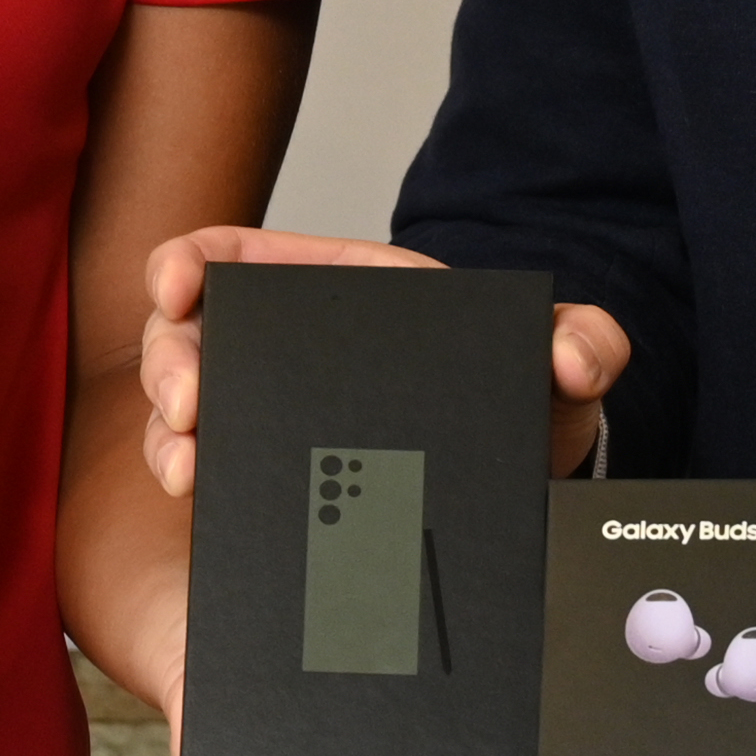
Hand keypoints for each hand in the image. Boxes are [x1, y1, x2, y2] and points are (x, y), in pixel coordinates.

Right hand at [134, 225, 631, 495]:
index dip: (189, 259)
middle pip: (190, 336)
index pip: (235, 259)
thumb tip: (572, 355)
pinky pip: (208, 473)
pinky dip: (190, 479)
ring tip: (188, 465)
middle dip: (172, 362)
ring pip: (184, 411)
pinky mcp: (273, 486)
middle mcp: (288, 356)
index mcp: (338, 297)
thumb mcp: (559, 369)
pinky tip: (200, 496)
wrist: (526, 494)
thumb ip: (586, 345)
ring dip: (169, 432)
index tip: (177, 282)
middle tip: (188, 402)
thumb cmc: (527, 409)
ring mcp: (272, 422)